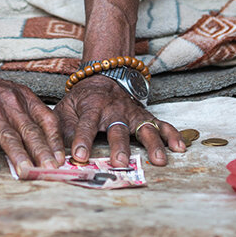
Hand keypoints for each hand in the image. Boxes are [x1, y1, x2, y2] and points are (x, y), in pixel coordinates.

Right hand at [0, 61, 65, 177]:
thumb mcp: (6, 94)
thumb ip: (22, 114)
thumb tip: (39, 141)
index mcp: (22, 96)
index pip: (47, 119)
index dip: (55, 141)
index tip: (61, 158)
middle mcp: (10, 102)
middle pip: (31, 131)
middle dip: (43, 153)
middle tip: (52, 171)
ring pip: (10, 136)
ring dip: (20, 157)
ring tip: (27, 173)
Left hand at [55, 75, 185, 166]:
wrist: (104, 75)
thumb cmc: (82, 98)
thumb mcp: (66, 106)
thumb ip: (61, 127)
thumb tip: (56, 150)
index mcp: (92, 108)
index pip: (85, 125)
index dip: (82, 141)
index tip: (80, 157)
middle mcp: (114, 111)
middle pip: (117, 130)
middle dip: (119, 146)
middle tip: (120, 161)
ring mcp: (133, 113)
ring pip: (144, 128)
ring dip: (152, 144)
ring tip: (159, 160)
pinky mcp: (146, 116)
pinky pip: (162, 124)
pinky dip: (172, 135)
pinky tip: (180, 147)